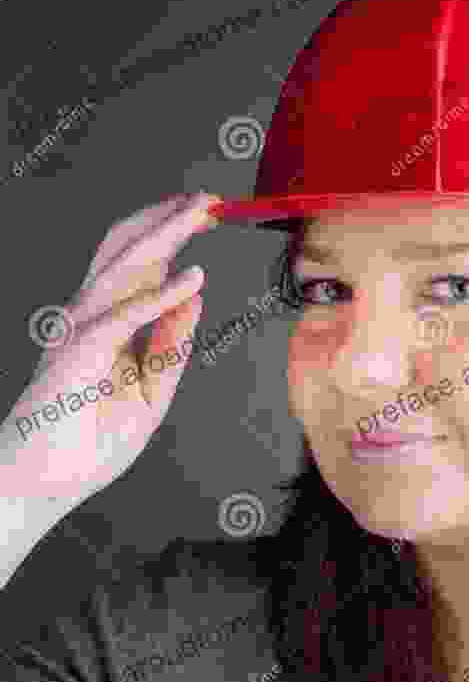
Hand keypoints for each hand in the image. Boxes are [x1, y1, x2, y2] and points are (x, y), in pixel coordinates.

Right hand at [0, 192, 216, 504]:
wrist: (49, 483)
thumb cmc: (90, 442)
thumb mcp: (150, 390)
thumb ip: (171, 344)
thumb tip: (196, 297)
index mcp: (107, 323)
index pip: (139, 265)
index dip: (171, 234)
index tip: (207, 214)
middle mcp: (91, 316)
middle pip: (128, 249)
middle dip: (167, 218)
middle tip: (208, 198)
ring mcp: (82, 329)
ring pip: (124, 266)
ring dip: (165, 235)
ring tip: (200, 212)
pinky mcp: (80, 351)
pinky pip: (125, 316)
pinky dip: (159, 295)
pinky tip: (191, 278)